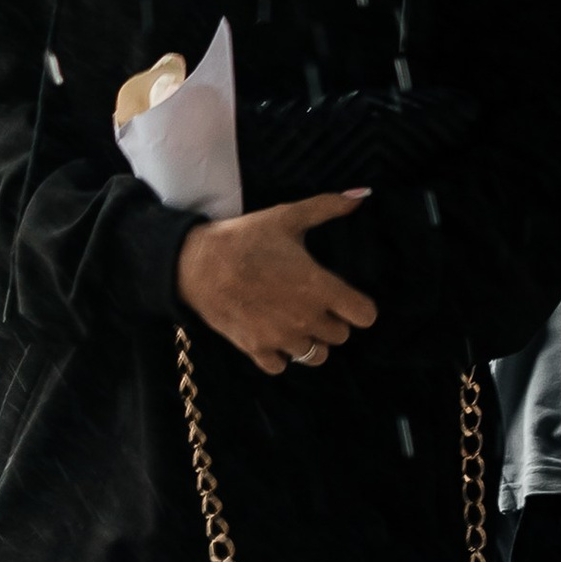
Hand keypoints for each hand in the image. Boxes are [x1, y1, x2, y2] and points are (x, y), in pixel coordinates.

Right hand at [178, 193, 379, 376]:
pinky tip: (272, 335)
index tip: (346, 298)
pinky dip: (279, 355)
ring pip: (315, 356)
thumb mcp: (287, 217)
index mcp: (319, 288)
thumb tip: (362, 195)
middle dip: (333, 321)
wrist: (196, 263)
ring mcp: (280, 338)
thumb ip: (327, 208)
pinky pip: (281, 366)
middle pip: (341, 336)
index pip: (365, 316)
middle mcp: (305, 318)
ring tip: (296, 322)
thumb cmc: (245, 239)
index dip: (359, 307)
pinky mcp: (256, 349)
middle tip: (314, 304)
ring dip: (311, 341)